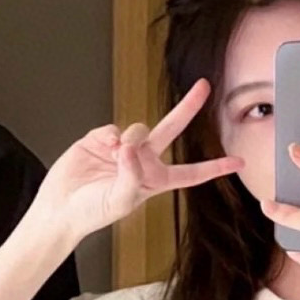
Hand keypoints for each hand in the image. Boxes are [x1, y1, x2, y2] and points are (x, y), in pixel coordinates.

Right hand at [32, 81, 242, 244]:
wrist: (61, 207)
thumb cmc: (92, 212)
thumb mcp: (121, 201)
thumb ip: (132, 175)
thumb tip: (130, 147)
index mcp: (154, 180)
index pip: (190, 173)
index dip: (214, 167)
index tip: (238, 162)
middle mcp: (142, 160)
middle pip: (171, 129)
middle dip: (187, 107)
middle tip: (204, 87)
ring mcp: (122, 148)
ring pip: (138, 128)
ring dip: (129, 141)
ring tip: (113, 158)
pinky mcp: (100, 139)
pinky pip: (113, 129)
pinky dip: (107, 138)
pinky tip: (101, 150)